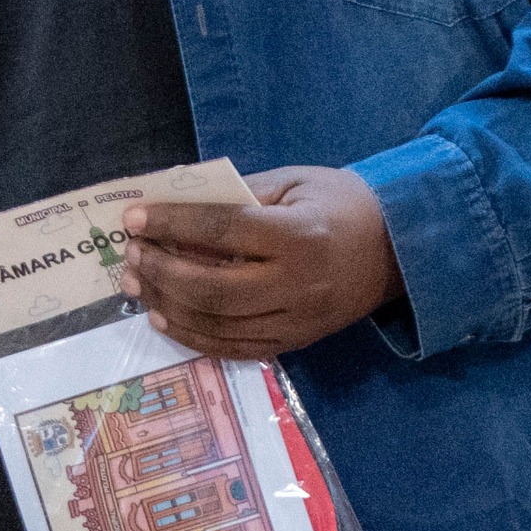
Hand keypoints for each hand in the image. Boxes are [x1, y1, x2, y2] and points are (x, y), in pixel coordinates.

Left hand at [117, 166, 402, 360]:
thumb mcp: (293, 181)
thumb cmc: (341, 203)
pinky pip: (236, 349)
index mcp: (299, 234)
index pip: (223, 230)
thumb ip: (238, 193)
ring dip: (170, 307)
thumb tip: (174, 205)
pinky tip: (164, 319)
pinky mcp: (296, 342)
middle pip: (215, 288)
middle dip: (163, 272)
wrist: (399, 248)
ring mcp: (298, 320)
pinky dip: (195, 338)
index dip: (172, 224)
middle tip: (130, 255)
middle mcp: (298, 283)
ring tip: (136, 286)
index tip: (133, 218)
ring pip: (221, 324)